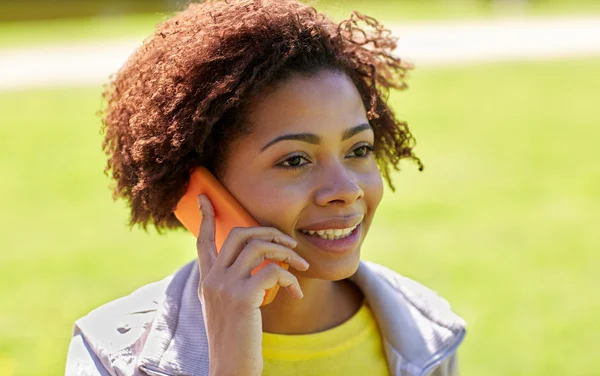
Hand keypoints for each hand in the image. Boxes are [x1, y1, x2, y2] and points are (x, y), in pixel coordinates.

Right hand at [195, 194, 308, 375]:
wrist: (230, 370)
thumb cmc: (236, 340)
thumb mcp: (228, 307)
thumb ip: (236, 283)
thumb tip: (261, 264)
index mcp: (207, 280)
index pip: (203, 240)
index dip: (206, 216)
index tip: (205, 195)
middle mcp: (211, 279)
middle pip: (240, 234)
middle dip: (269, 231)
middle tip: (289, 242)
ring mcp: (224, 286)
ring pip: (259, 246)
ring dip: (286, 252)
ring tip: (301, 264)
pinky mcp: (242, 297)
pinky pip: (273, 270)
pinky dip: (291, 278)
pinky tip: (297, 292)